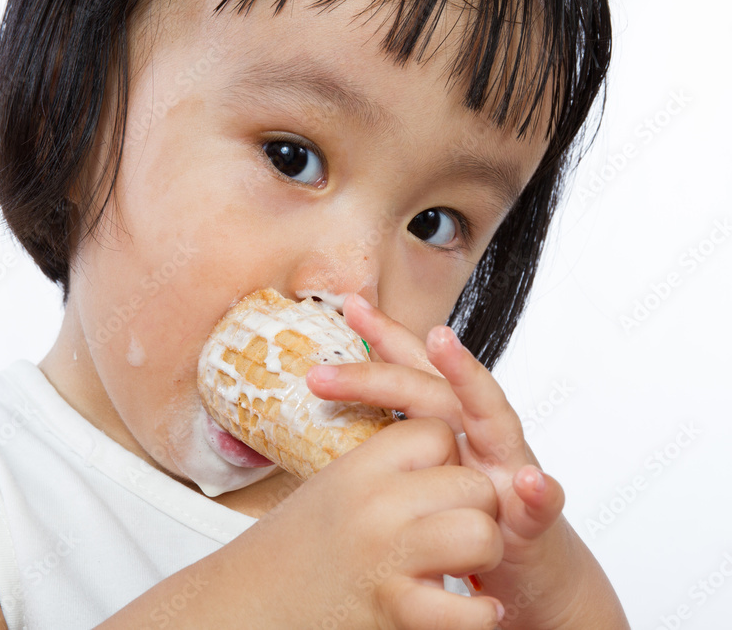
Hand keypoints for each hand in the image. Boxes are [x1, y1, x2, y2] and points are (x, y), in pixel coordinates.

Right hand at [224, 416, 507, 628]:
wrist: (250, 600)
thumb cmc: (296, 547)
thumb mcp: (335, 485)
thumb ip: (385, 465)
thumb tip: (440, 440)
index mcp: (360, 469)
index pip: (439, 433)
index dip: (446, 458)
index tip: (430, 483)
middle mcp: (375, 506)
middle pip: (474, 484)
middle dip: (476, 508)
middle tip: (450, 529)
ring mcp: (386, 557)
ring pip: (482, 535)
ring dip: (482, 554)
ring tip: (461, 565)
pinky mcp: (395, 609)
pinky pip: (466, 610)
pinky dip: (478, 615)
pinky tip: (475, 610)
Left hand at [305, 294, 627, 627]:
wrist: (533, 577)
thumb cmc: (473, 521)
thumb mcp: (429, 475)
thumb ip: (398, 444)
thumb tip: (340, 419)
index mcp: (451, 429)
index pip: (415, 375)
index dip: (385, 338)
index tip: (351, 304)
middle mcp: (481, 438)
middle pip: (437, 386)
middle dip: (394, 352)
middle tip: (353, 320)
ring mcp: (510, 473)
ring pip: (496, 418)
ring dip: (469, 379)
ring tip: (442, 344)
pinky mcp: (537, 522)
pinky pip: (542, 504)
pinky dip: (537, 492)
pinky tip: (527, 481)